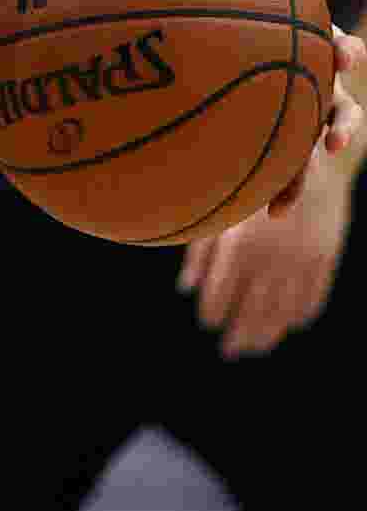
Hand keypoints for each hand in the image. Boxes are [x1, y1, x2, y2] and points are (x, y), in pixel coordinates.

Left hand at [181, 156, 350, 357]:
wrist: (307, 159)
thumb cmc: (250, 183)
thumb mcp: (221, 213)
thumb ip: (201, 252)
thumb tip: (185, 289)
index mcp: (240, 245)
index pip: (222, 293)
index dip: (214, 312)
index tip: (208, 324)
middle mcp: (272, 256)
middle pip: (254, 309)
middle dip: (241, 334)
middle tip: (230, 352)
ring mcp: (302, 259)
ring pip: (284, 309)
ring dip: (270, 333)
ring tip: (256, 348)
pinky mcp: (326, 257)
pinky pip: (314, 295)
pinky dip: (301, 314)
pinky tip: (289, 324)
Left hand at [252, 0, 364, 219]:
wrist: (212, 47)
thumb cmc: (237, 10)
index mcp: (309, 49)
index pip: (337, 48)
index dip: (344, 52)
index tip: (343, 55)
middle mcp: (311, 85)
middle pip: (338, 106)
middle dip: (342, 123)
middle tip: (335, 137)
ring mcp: (294, 118)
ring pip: (304, 154)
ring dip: (301, 177)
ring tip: (285, 202)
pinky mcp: (271, 145)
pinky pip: (272, 173)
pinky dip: (272, 193)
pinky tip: (259, 215)